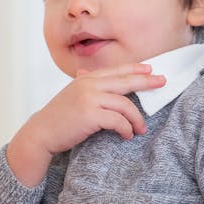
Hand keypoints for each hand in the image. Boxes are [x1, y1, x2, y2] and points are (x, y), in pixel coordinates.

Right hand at [6, 63, 165, 185]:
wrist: (40, 133)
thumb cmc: (58, 117)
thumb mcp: (71, 95)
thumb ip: (83, 84)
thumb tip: (87, 73)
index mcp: (86, 79)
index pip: (116, 70)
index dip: (135, 69)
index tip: (150, 70)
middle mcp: (88, 85)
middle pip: (125, 81)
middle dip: (147, 82)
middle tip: (163, 82)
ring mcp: (89, 99)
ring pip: (125, 104)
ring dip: (136, 118)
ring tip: (141, 128)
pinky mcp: (90, 115)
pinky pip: (118, 120)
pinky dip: (126, 128)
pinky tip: (127, 135)